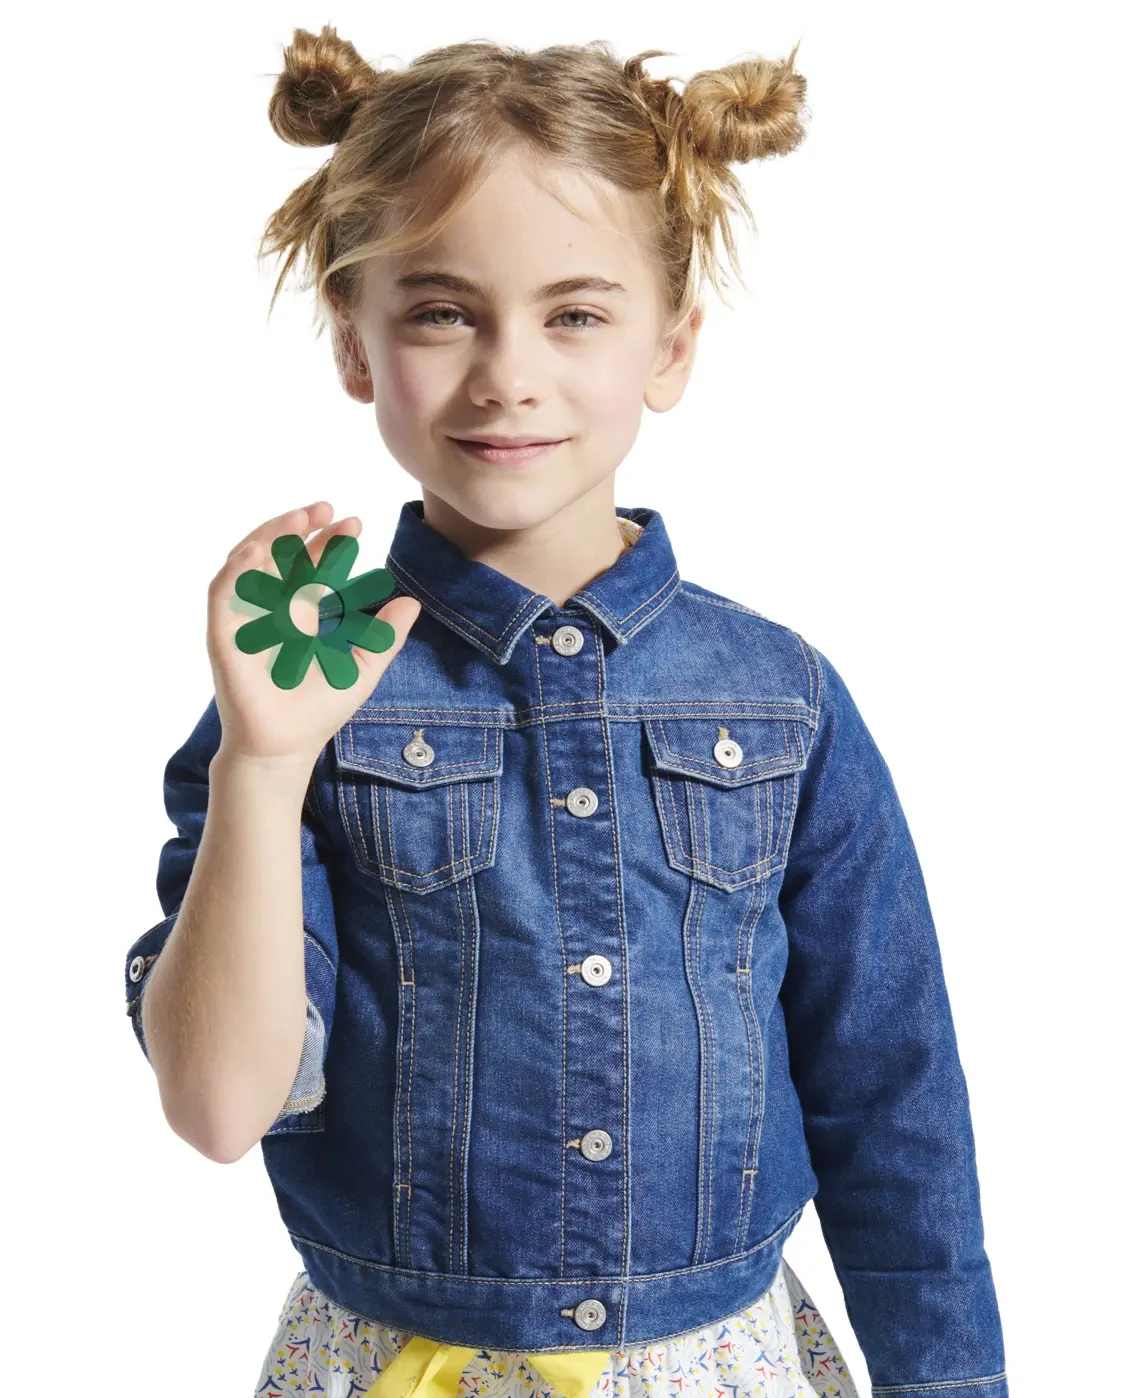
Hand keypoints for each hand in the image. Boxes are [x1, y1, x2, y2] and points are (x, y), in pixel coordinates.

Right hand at [206, 501, 421, 766]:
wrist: (286, 748)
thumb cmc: (317, 712)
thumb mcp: (362, 668)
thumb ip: (385, 637)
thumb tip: (411, 602)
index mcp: (298, 611)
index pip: (311, 563)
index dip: (329, 540)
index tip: (355, 523)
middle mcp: (269, 608)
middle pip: (279, 553)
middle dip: (299, 527)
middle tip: (327, 508)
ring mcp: (244, 618)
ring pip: (248, 562)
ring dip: (269, 536)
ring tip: (298, 518)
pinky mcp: (223, 635)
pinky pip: (223, 594)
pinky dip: (236, 571)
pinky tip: (258, 552)